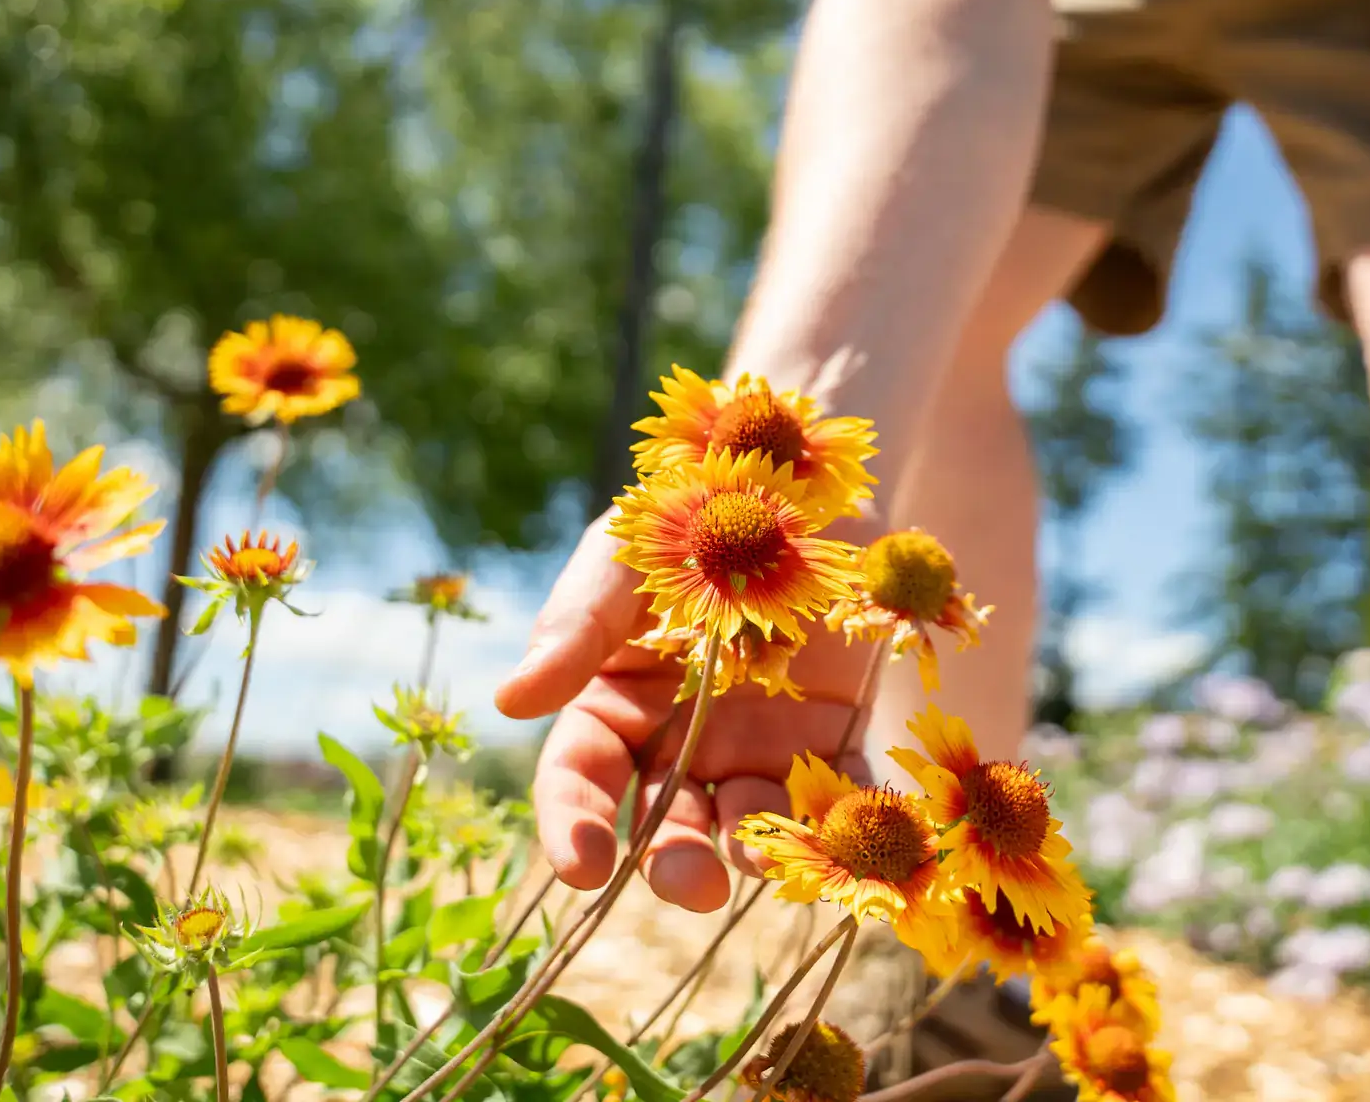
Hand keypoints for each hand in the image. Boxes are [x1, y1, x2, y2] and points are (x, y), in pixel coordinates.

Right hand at [495, 514, 871, 913]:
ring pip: (750, 820)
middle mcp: (684, 741)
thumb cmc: (690, 512)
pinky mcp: (835, 736)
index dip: (574, 826)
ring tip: (767, 858)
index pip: (581, 778)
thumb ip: (577, 626)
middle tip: (694, 889)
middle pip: (668, 824)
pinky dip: (851, 825)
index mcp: (616, 704)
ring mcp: (761, 744)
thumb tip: (511, 702)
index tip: (583, 869)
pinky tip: (858, 843)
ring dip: (756, 849)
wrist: (795, 481)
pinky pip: (842, 793)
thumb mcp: (626, 557)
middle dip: (676, 865)